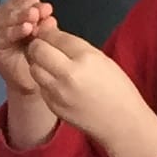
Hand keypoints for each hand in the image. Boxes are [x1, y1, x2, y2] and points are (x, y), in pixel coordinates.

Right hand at [0, 0, 56, 86]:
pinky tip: (27, 29)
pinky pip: (4, 35)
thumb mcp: (47, 33)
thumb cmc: (41, 54)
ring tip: (34, 16)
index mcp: (19, 9)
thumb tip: (48, 15)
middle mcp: (7, 17)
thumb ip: (46, 21)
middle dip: (25, 3)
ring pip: (5, 17)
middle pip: (11, 3)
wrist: (35, 80)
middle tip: (40, 8)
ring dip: (20, 15)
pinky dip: (15, 30)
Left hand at [16, 27, 149, 152]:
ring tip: (49, 64)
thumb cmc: (118, 89)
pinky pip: (40, 86)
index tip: (49, 33)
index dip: (49, 32)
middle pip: (37, 50)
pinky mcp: (52, 106)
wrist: (122, 124)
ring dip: (38, 63)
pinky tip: (56, 82)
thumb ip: (76, 47)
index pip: (56, 37)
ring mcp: (58, 92)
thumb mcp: (102, 60)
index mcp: (86, 58)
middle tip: (44, 46)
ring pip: (34, 68)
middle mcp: (68, 74)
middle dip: (38, 45)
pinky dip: (44, 80)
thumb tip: (52, 34)